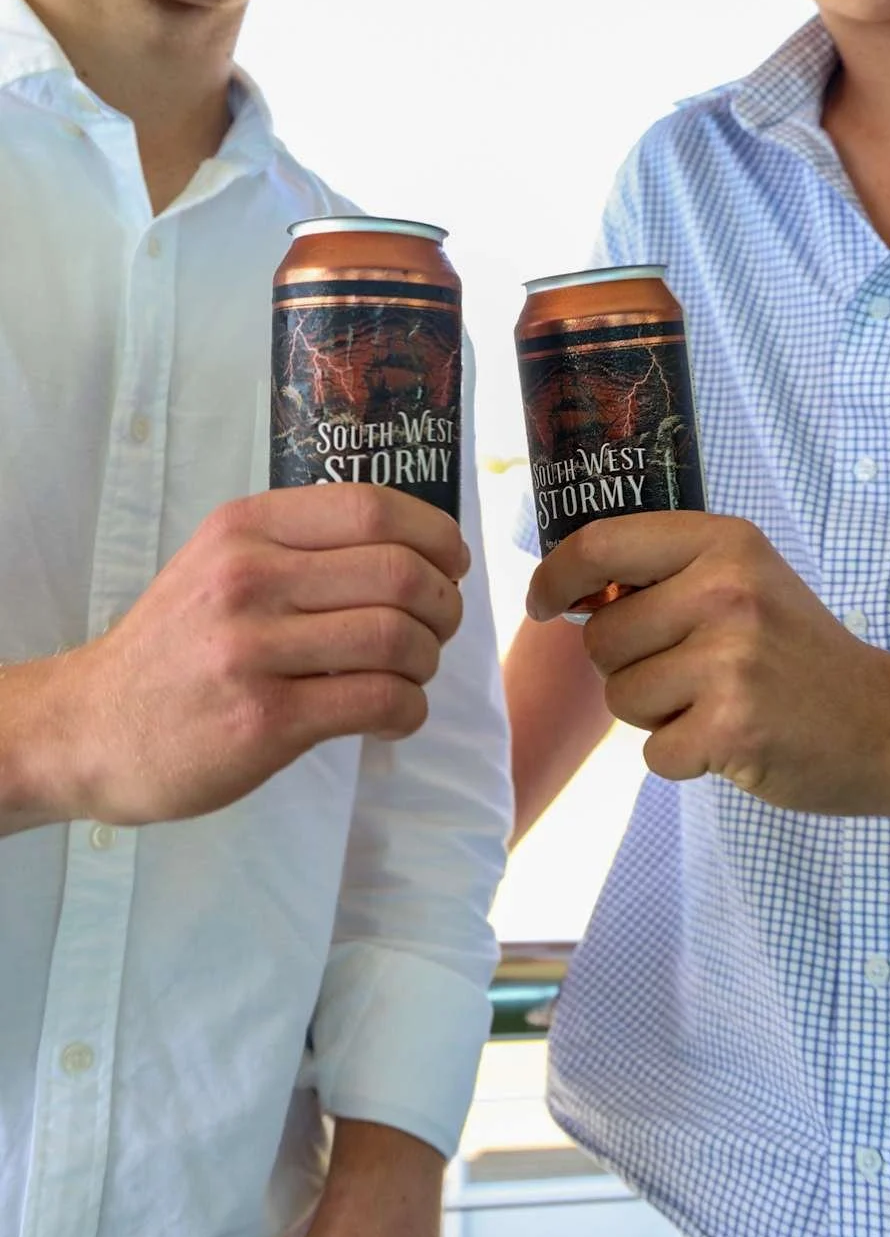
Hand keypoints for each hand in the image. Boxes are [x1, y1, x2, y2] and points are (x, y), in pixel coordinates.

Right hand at [59, 485, 467, 826]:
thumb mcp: (220, 564)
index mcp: (245, 527)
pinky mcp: (264, 719)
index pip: (374, 509)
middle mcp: (248, 577)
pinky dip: (409, 710)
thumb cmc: (176, 646)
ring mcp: (253, 649)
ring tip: (411, 675)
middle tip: (440, 629)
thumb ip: (300, 546)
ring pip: (397, 638)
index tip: (451, 565)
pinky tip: (395, 715)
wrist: (91, 727)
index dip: (436, 536)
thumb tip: (416, 546)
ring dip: (428, 661)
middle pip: (399, 572)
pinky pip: (379, 701)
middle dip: (444, 605)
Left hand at [526, 512, 889, 814]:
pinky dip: (681, 758)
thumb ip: (667, 575)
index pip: (600, 545)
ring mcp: (730, 660)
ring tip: (715, 704)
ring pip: (620, 697)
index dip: (555, 578)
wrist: (887, 725)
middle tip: (692, 673)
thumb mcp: (747, 581)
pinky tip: (730, 740)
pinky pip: (653, 752)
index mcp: (724, 543)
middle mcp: (725, 592)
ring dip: (655, 715)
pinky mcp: (731, 728)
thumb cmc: (802, 654)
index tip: (544, 605)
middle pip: (601, 637)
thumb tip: (570, 592)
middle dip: (626, 666)